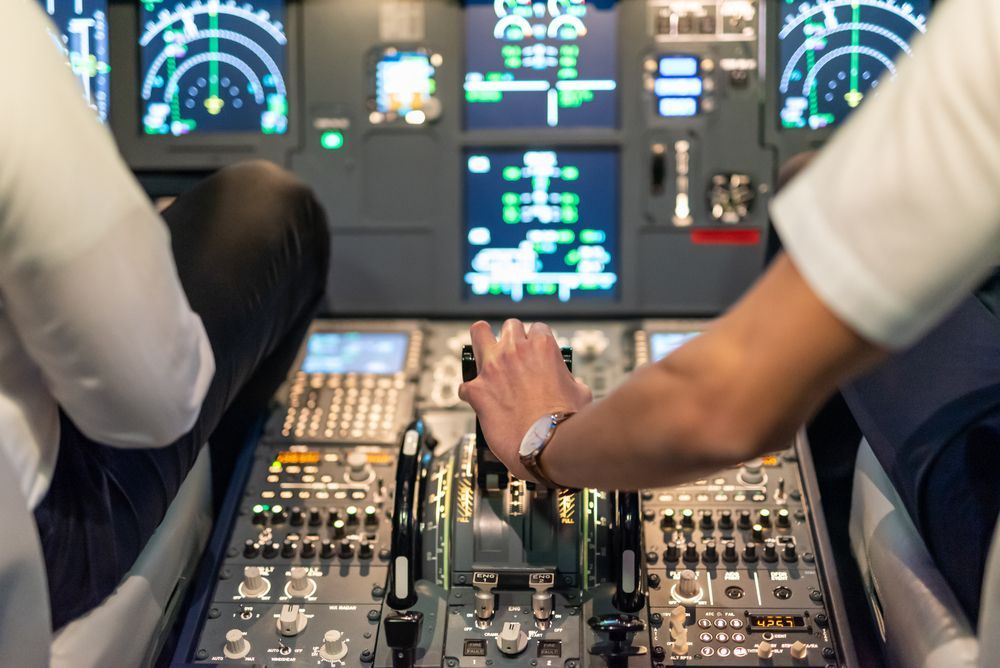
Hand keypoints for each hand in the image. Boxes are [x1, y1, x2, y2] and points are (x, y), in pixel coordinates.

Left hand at [458, 319, 592, 481]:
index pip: (537, 329)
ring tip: (484, 356)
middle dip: (511, 339)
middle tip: (513, 356)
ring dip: (482, 344)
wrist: (547, 446)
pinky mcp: (477, 391)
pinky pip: (465, 385)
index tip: (535, 355)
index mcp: (542, 347)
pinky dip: (471, 392)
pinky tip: (479, 401)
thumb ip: (566, 378)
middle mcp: (515, 351)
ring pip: (479, 334)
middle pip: (509, 327)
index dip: (536, 343)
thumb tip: (565, 382)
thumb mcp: (579, 391)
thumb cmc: (565, 422)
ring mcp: (493, 368)